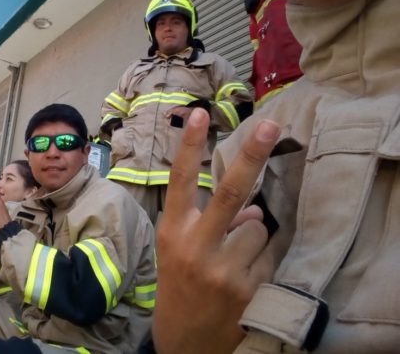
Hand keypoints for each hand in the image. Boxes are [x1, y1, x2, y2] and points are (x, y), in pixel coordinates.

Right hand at [153, 108, 278, 353]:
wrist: (184, 342)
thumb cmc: (179, 285)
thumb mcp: (179, 251)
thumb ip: (206, 222)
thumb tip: (254, 210)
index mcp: (173, 232)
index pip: (181, 181)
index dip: (189, 145)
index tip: (198, 113)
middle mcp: (196, 246)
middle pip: (231, 192)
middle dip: (252, 155)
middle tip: (271, 126)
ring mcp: (224, 269)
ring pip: (258, 227)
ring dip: (255, 235)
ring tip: (236, 258)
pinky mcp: (248, 289)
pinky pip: (269, 254)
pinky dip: (264, 258)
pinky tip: (246, 276)